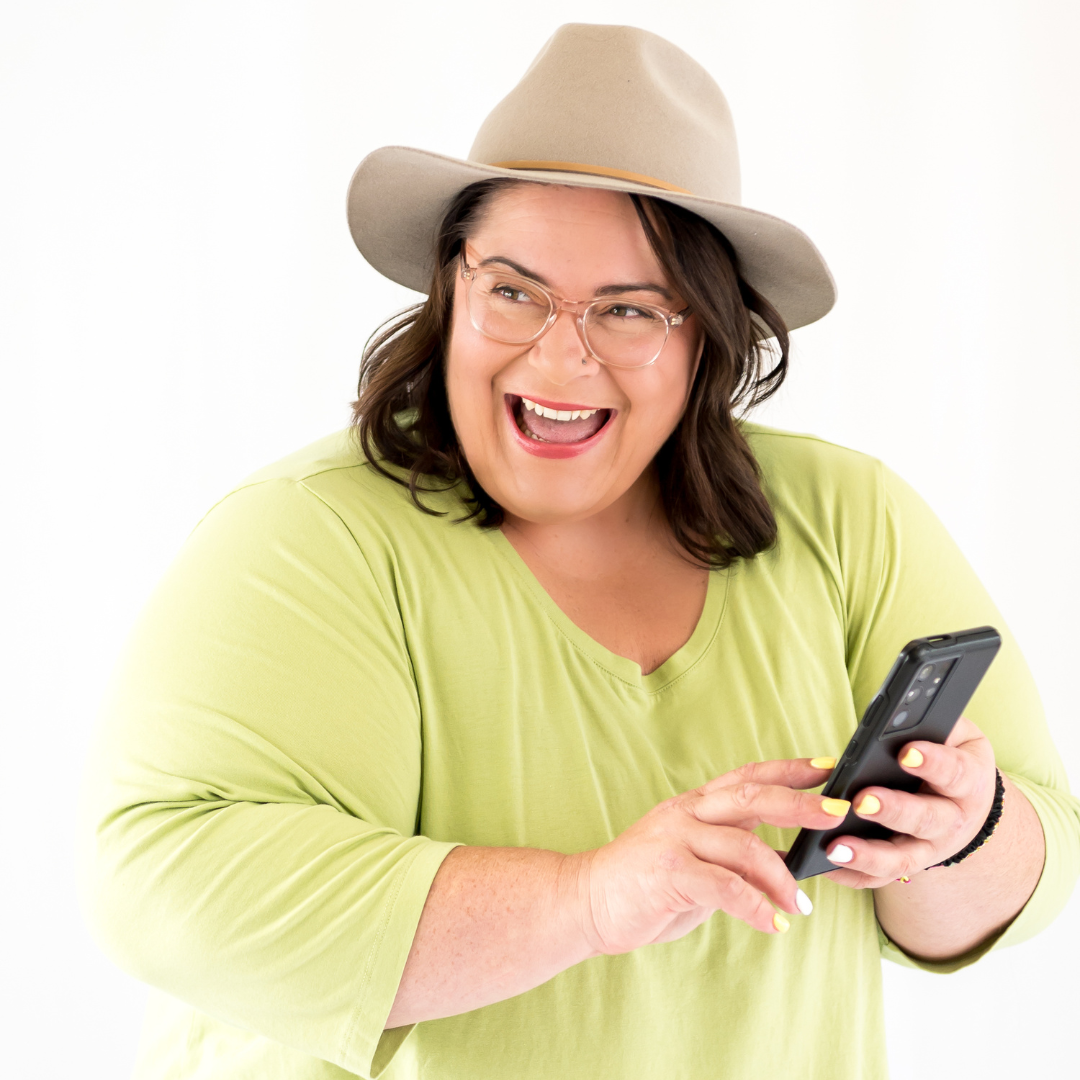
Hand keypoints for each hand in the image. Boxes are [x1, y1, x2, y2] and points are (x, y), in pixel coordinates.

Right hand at [570, 759, 849, 952]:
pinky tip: (772, 924)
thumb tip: (783, 862)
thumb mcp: (693, 859)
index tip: (825, 767)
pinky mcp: (669, 872)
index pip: (746, 776)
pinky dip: (756, 907)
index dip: (786, 769)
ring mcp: (675, 839)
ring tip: (801, 904)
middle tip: (837, 814)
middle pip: (752, 797)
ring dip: (782, 878)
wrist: (585, 899)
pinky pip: (725, 887)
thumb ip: (731, 853)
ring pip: (745, 846)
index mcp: (693, 804)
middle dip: (800, 805)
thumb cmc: (644, 884)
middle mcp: (686, 813)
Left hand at [823, 716, 996, 888]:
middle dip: (893, 810)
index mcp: (968, 782)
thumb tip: (905, 708)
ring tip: (835, 847)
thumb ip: (933, 722)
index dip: (933, 763)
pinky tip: (825, 865)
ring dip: (868, 855)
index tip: (906, 752)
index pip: (955, 772)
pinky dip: (853, 875)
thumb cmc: (952, 755)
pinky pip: (879, 877)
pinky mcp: (907, 865)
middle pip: (927, 820)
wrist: (967, 802)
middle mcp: (953, 821)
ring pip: (902, 858)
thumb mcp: (955, 733)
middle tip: (862, 800)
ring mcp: (930, 848)